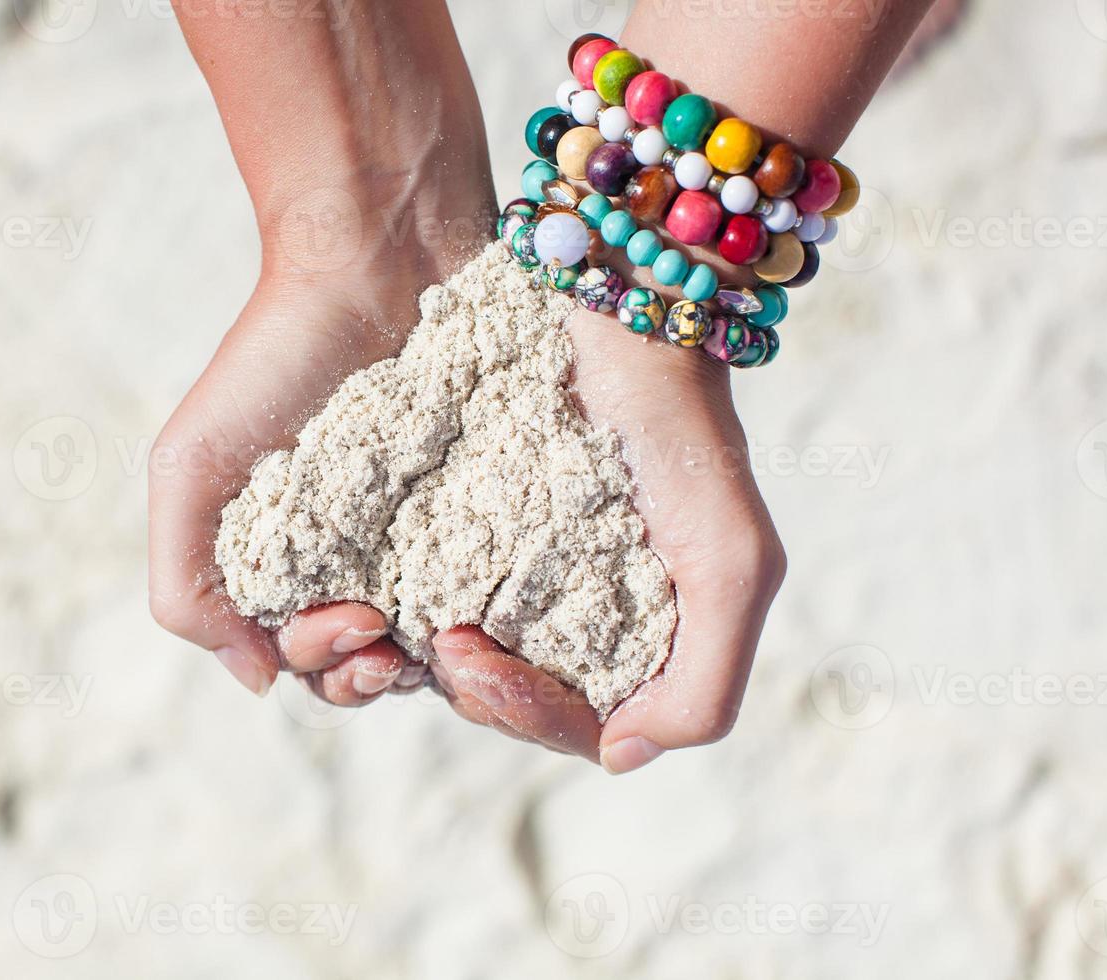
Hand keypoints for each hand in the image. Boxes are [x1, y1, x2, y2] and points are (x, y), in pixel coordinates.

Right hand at [148, 176, 494, 704]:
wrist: (370, 266)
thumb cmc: (270, 363)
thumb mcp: (190, 471)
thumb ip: (185, 586)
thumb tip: (255, 680)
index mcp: (286, 562)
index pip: (303, 658)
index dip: (323, 663)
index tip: (353, 624)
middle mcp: (356, 560)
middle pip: (370, 664)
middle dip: (374, 673)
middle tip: (390, 639)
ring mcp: (427, 535)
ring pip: (436, 637)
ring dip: (436, 654)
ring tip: (447, 634)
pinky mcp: (491, 504)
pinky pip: (501, 580)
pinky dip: (497, 606)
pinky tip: (499, 599)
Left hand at [428, 308, 785, 771]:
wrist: (618, 307)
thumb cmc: (682, 434)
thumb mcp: (732, 562)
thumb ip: (706, 681)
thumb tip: (621, 755)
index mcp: (639, 635)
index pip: (578, 725)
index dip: (527, 714)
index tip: (475, 659)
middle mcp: (577, 612)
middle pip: (514, 702)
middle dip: (472, 689)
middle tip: (439, 639)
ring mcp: (518, 568)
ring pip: (463, 660)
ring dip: (424, 661)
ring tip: (396, 623)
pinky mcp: (465, 522)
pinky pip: (424, 592)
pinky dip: (398, 610)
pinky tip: (373, 595)